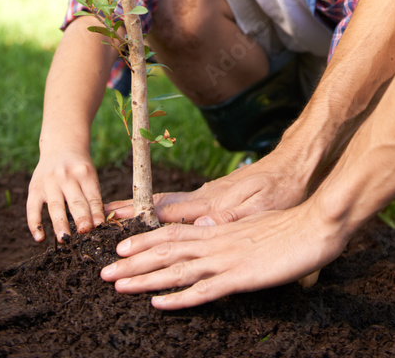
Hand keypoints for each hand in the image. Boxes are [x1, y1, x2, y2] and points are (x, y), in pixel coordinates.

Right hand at [26, 149, 105, 241]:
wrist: (61, 146)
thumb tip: (97, 225)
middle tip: (85, 233)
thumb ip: (92, 197)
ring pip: (56, 206)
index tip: (100, 227)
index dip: (96, 212)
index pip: (92, 196)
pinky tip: (40, 238)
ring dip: (60, 224)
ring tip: (65, 240)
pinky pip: (33, 208)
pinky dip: (35, 224)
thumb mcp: (90, 175)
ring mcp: (49, 181)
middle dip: (81, 218)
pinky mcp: (34, 187)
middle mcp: (66, 176)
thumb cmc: (79, 167)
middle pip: (75, 201)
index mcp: (84, 173)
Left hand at [100, 200, 346, 308]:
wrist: (315, 225)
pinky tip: (158, 302)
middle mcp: (215, 242)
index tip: (120, 247)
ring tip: (117, 284)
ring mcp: (226, 259)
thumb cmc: (289, 227)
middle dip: (132, 261)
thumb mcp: (252, 227)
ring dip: (144, 278)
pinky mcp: (240, 277)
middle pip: (165, 250)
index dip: (145, 240)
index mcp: (218, 230)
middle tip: (104, 270)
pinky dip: (179, 297)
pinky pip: (204, 289)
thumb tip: (209, 234)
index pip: (173, 233)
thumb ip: (229, 233)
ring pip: (176, 269)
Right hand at [105, 152, 305, 225]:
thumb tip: (200, 228)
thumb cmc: (282, 188)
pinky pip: (184, 210)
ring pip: (168, 209)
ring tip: (118, 225)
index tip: (110, 218)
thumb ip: (229, 218)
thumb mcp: (261, 207)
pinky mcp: (218, 201)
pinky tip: (159, 225)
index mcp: (210, 205)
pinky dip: (164, 216)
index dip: (137, 216)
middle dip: (129, 216)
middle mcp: (204, 200)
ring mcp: (209, 199)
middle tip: (100, 220)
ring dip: (143, 219)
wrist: (295, 165)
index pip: (164, 211)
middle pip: (158, 209)